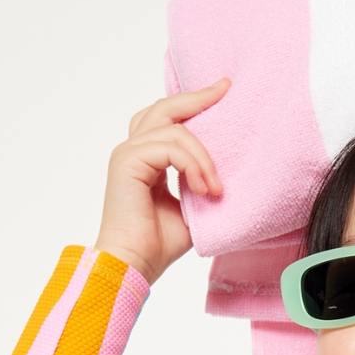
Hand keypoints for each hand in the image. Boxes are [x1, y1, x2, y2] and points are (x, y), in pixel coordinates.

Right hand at [93, 79, 229, 284]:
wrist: (135, 263)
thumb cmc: (159, 243)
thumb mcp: (192, 207)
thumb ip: (201, 182)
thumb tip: (226, 171)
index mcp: (147, 158)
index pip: (169, 120)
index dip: (194, 104)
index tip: (222, 91)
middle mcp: (134, 150)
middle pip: (166, 108)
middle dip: (197, 98)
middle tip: (225, 91)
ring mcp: (128, 153)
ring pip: (174, 129)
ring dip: (203, 158)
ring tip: (214, 188)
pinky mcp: (127, 161)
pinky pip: (169, 147)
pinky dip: (192, 165)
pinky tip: (202, 189)